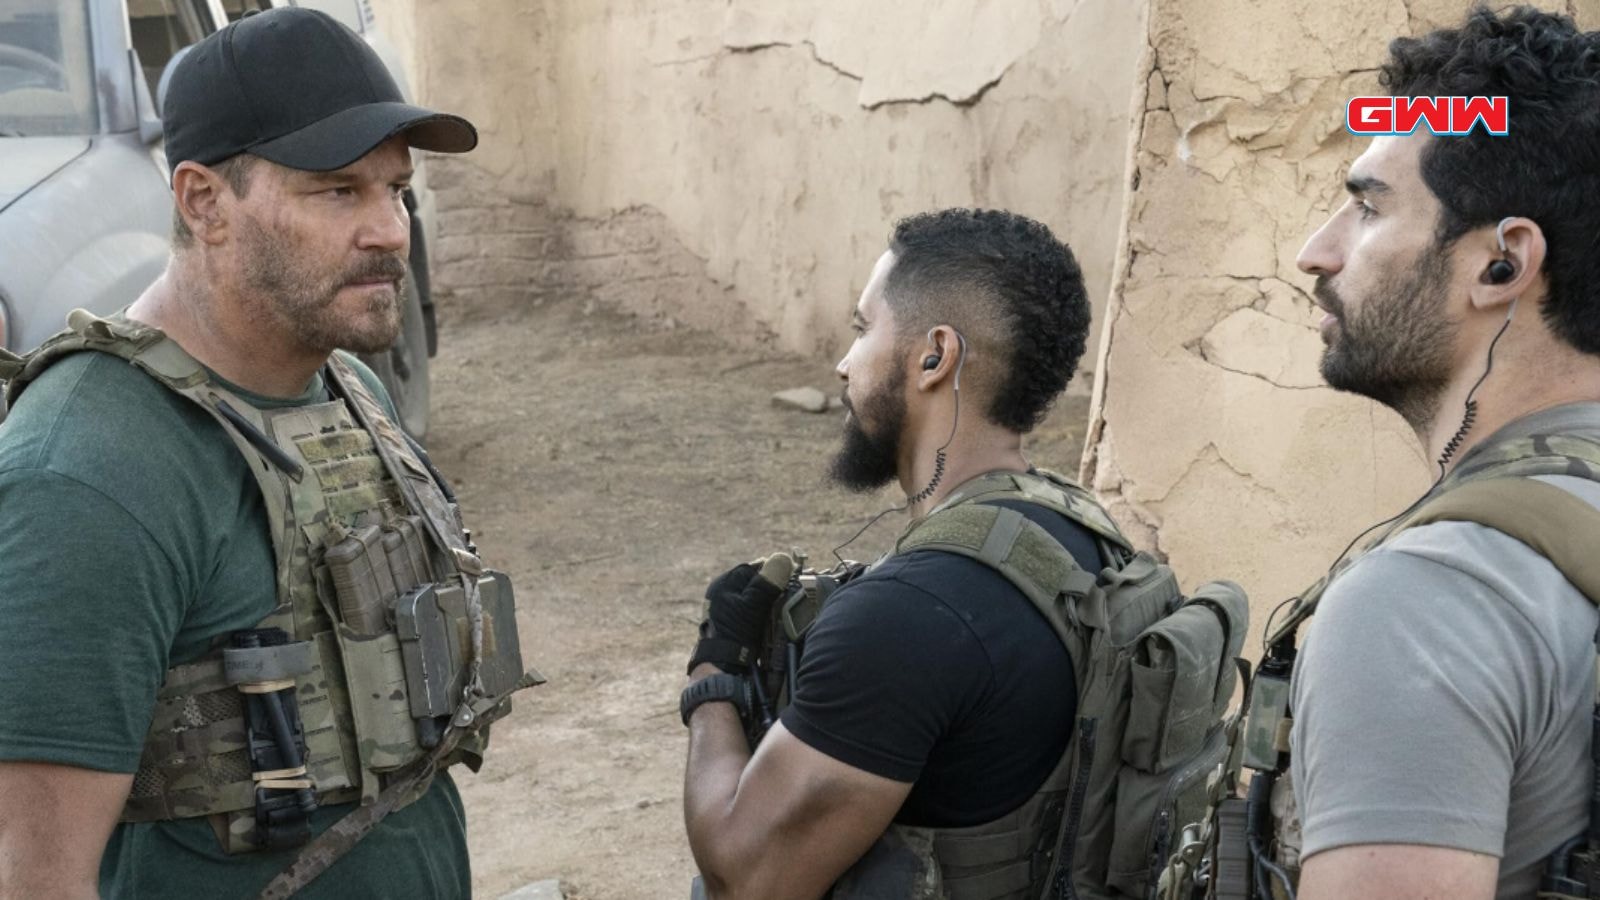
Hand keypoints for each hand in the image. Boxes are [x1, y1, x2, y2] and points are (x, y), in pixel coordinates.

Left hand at [688, 555, 793, 673]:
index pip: (756, 568)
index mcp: (725, 584)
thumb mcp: (753, 604)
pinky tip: (772, 624)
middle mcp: (724, 594)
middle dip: (774, 589)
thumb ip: (767, 581)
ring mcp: (728, 611)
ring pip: (757, 599)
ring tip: (783, 612)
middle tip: (789, 597)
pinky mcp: (734, 626)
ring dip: (771, 604)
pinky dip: (765, 617)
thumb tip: (783, 558)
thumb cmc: (734, 632)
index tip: (792, 578)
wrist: (723, 666)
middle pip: (757, 584)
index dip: (775, 572)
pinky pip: (755, 614)